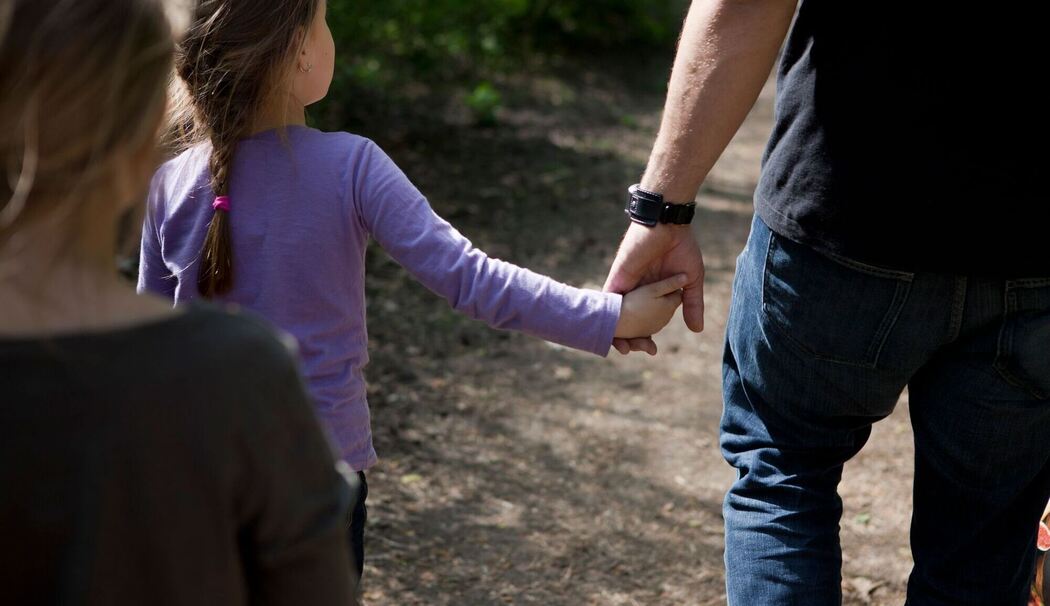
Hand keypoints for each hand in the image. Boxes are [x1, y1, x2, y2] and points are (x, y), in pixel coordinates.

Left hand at [604, 222, 704, 354]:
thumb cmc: (681, 248)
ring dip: (615, 330)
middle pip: (629, 320)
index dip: (645, 336)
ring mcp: (627, 285)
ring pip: (616, 313)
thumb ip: (693, 304)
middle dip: (628, 339)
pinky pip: (607, 298)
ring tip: (619, 348)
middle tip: (631, 351)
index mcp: (654, 293)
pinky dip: (605, 314)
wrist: (668, 225)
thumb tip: (697, 330)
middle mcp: (638, 292)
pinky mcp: (618, 277)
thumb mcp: (691, 281)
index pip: (646, 320)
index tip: (650, 350)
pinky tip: (603, 330)